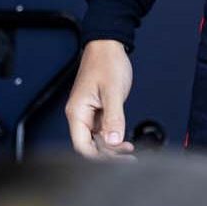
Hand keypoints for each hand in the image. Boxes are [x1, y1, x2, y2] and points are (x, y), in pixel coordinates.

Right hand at [65, 39, 135, 159]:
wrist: (108, 46)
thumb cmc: (106, 62)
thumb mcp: (113, 91)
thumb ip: (113, 117)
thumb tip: (113, 140)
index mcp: (77, 112)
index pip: (82, 146)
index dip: (98, 157)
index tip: (117, 160)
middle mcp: (80, 115)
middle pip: (90, 146)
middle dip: (108, 154)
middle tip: (127, 158)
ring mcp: (89, 114)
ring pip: (97, 140)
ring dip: (112, 147)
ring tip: (129, 151)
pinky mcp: (98, 110)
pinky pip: (103, 130)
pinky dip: (113, 137)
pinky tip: (124, 141)